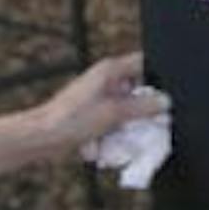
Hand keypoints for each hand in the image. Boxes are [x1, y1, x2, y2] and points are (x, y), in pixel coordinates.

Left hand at [31, 52, 168, 160]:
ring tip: (118, 140)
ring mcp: (98, 98)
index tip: (165, 97)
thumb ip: (143, 107)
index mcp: (110, 70)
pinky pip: (112, 124)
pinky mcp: (92, 115)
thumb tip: (165, 102)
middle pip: (137, 91)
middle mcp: (104, 80)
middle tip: (145, 126)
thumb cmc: (72, 119)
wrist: (42, 137)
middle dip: (141, 112)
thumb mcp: (115, 113)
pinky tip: (103, 146)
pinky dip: (112, 135)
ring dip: (126, 128)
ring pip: (126, 111)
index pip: (143, 63)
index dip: (157, 77)